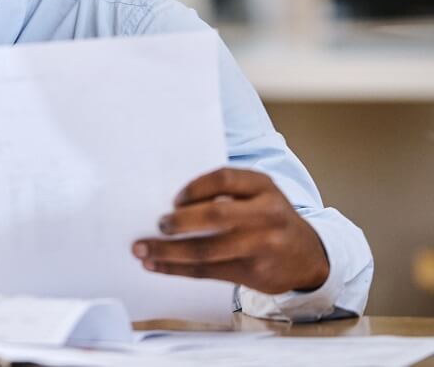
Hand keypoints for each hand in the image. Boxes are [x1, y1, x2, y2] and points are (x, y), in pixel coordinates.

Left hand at [131, 167, 329, 294]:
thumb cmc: (269, 219)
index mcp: (263, 186)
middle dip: (180, 221)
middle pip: (215, 216)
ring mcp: (262, 245)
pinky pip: (208, 271)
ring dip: (168, 251)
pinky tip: (157, 266)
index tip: (174, 199)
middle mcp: (266, 214)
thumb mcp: (259, 196)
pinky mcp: (254, 273)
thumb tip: (171, 203)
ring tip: (142, 250)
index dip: (195, 188)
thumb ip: (227, 193)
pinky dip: (177, 269)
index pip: (224, 179)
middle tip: (158, 224)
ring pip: (207, 250)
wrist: (309, 256)